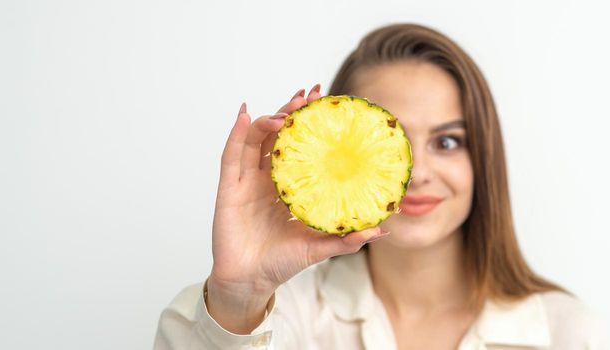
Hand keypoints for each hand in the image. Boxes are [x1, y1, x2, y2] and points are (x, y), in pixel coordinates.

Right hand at [206, 84, 388, 332]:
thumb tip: (381, 231)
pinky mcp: (228, 189)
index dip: (310, 125)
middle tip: (307, 96)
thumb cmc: (283, 262)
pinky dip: (237, 134)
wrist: (251, 283)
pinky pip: (230, 156)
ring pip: (255, 140)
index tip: (326, 103)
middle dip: (291, 113)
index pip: (301, 148)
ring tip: (286, 111)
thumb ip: (347, 239)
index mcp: (290, 187)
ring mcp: (247, 182)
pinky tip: (246, 116)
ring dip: (269, 120)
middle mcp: (268, 179)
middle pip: (277, 136)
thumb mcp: (320, 247)